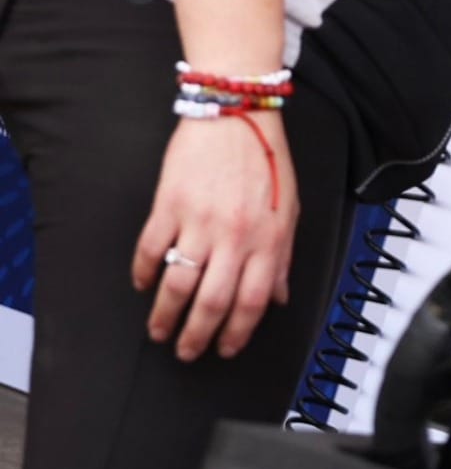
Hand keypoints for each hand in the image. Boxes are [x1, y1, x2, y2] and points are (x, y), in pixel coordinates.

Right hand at [132, 112, 300, 361]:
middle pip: (213, 302)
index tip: (225, 349)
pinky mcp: (169, 205)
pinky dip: (144, 272)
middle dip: (197, 335)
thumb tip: (278, 297)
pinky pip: (152, 248)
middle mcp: (235, 239)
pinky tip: (142, 284)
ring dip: (166, 314)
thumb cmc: (267, 162)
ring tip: (159, 331)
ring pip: (180, 283)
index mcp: (268, 242)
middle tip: (186, 352)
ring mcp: (200, 222)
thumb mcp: (290, 212)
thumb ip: (283, 258)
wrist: (237, 116)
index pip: (252, 303)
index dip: (238, 333)